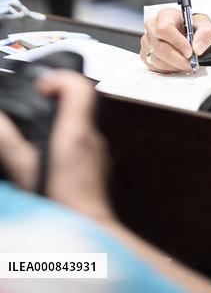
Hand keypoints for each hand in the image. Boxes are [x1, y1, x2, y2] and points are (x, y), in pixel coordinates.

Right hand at [0, 70, 111, 223]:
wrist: (89, 234)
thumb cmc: (59, 208)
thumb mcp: (25, 173)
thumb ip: (8, 143)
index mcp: (77, 133)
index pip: (80, 86)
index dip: (59, 79)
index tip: (39, 88)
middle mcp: (93, 138)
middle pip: (81, 101)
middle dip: (56, 98)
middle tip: (34, 104)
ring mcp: (99, 153)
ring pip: (83, 123)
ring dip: (61, 121)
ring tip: (36, 132)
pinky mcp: (99, 167)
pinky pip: (84, 142)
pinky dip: (67, 140)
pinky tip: (49, 158)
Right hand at [141, 9, 210, 72]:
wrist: (190, 35)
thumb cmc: (194, 28)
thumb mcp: (206, 26)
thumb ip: (205, 34)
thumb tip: (197, 48)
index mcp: (165, 15)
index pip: (164, 29)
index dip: (177, 43)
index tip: (189, 52)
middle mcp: (152, 27)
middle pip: (159, 47)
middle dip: (177, 58)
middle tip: (190, 62)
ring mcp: (147, 41)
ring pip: (156, 59)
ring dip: (173, 65)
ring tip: (185, 63)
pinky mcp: (146, 54)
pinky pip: (154, 66)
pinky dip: (167, 69)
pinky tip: (177, 64)